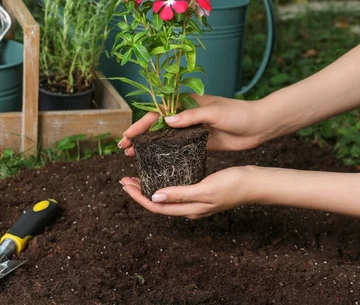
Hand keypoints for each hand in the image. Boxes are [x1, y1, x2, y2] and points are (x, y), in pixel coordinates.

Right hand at [118, 94, 266, 154]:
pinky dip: (163, 154)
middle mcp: (185, 115)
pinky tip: (153, 162)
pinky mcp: (198, 142)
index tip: (129, 135)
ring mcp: (190, 129)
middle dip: (138, 136)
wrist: (260, 125)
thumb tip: (167, 120)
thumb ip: (191, 116)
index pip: (157, 113)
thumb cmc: (238, 114)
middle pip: (155, 126)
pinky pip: (176, 148)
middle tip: (123, 147)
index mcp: (185, 103)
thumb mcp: (215, 112)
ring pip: (163, 138)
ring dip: (147, 146)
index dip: (141, 124)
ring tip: (131, 156)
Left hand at [120, 166, 252, 218]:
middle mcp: (189, 208)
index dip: (138, 196)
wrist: (255, 183)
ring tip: (136, 176)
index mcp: (189, 209)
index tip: (125, 184)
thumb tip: (154, 198)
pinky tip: (159, 172)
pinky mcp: (200, 191)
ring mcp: (195, 201)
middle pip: (157, 203)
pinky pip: (175, 189)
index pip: (156, 206)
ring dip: (149, 187)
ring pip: (165, 196)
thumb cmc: (233, 185)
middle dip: (139, 192)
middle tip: (124, 178)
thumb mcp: (204, 189)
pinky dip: (163, 181)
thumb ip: (180, 194)